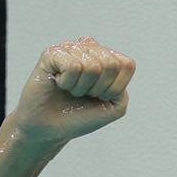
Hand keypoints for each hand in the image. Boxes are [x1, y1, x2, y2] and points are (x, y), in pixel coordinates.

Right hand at [10, 37, 135, 144]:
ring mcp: (70, 48)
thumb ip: (124, 85)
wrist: (50, 128)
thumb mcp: (114, 106)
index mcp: (108, 57)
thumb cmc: (80, 116)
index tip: (100, 96)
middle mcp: (89, 48)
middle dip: (99, 88)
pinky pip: (72, 66)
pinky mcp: (52, 53)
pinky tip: (59, 84)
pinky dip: (68, 83)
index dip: (115, 87)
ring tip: (71, 90)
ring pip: (92, 66)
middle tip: (84, 94)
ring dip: (81, 88)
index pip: (127, 64)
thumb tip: (108, 61)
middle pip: (111, 64)